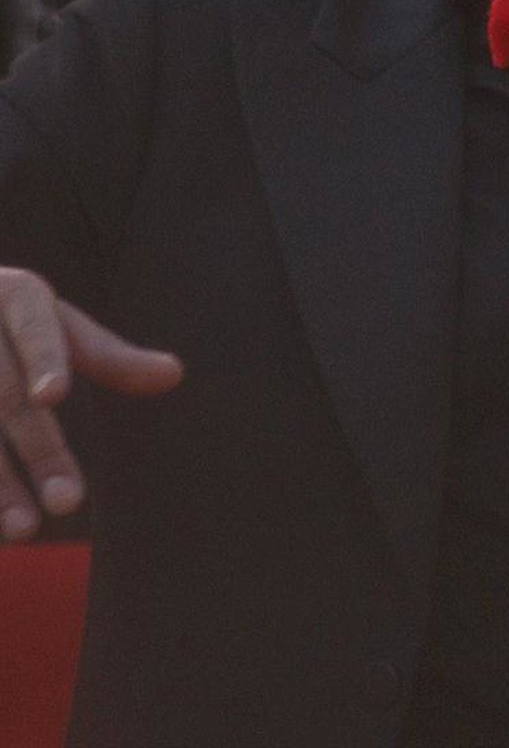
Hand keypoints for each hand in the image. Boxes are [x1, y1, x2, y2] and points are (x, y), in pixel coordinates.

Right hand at [0, 268, 181, 540]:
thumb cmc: (5, 319)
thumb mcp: (52, 324)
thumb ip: (107, 355)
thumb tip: (175, 375)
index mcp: (12, 294)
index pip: (33, 327)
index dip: (42, 359)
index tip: (53, 397)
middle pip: (3, 394)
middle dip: (36, 448)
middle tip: (71, 503)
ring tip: (26, 530)